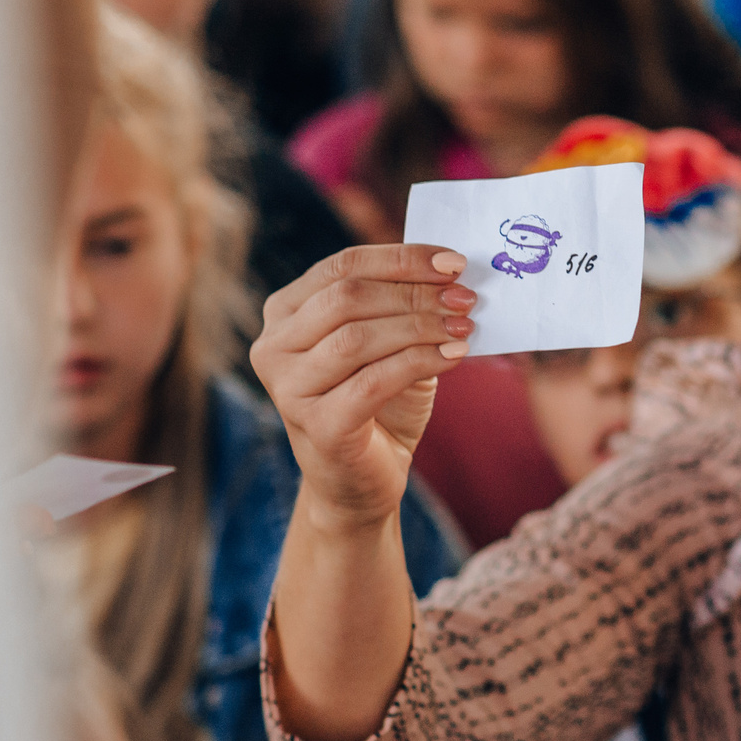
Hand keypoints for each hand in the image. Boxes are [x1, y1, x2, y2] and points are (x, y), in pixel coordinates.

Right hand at [250, 245, 476, 532]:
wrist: (359, 481)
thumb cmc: (376, 403)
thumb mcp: (386, 343)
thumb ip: (401, 306)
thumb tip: (452, 276)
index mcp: (285, 313)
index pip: (342, 266)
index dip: (401, 259)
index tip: (455, 263)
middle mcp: (274, 347)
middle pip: (348, 297)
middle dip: (415, 293)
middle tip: (466, 298)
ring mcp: (288, 389)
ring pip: (358, 337)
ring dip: (422, 327)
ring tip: (464, 327)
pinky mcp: (317, 426)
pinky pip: (374, 382)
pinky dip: (420, 362)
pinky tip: (455, 357)